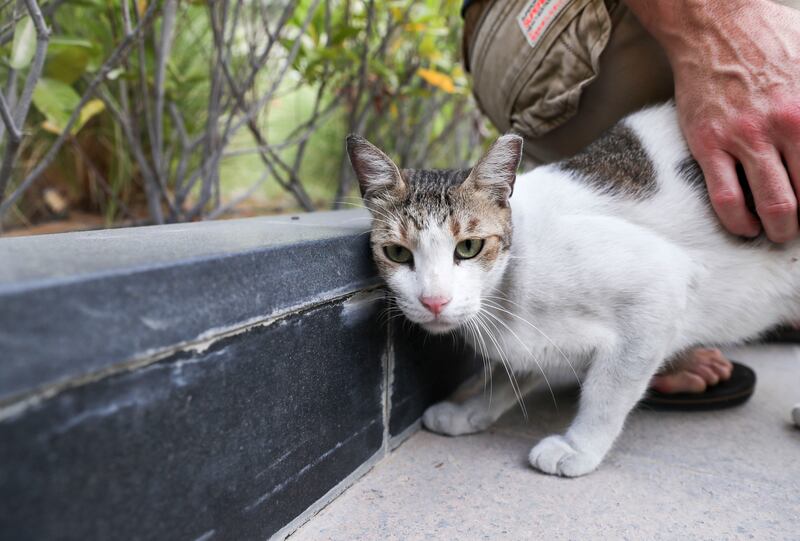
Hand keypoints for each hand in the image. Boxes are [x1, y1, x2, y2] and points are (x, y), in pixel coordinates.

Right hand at [627, 0, 799, 241]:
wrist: (715, 25)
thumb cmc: (772, 40)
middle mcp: (784, 127)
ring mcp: (744, 138)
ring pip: (773, 204)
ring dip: (780, 228)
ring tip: (778, 232)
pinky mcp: (709, 145)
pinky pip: (726, 199)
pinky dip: (739, 222)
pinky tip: (746, 226)